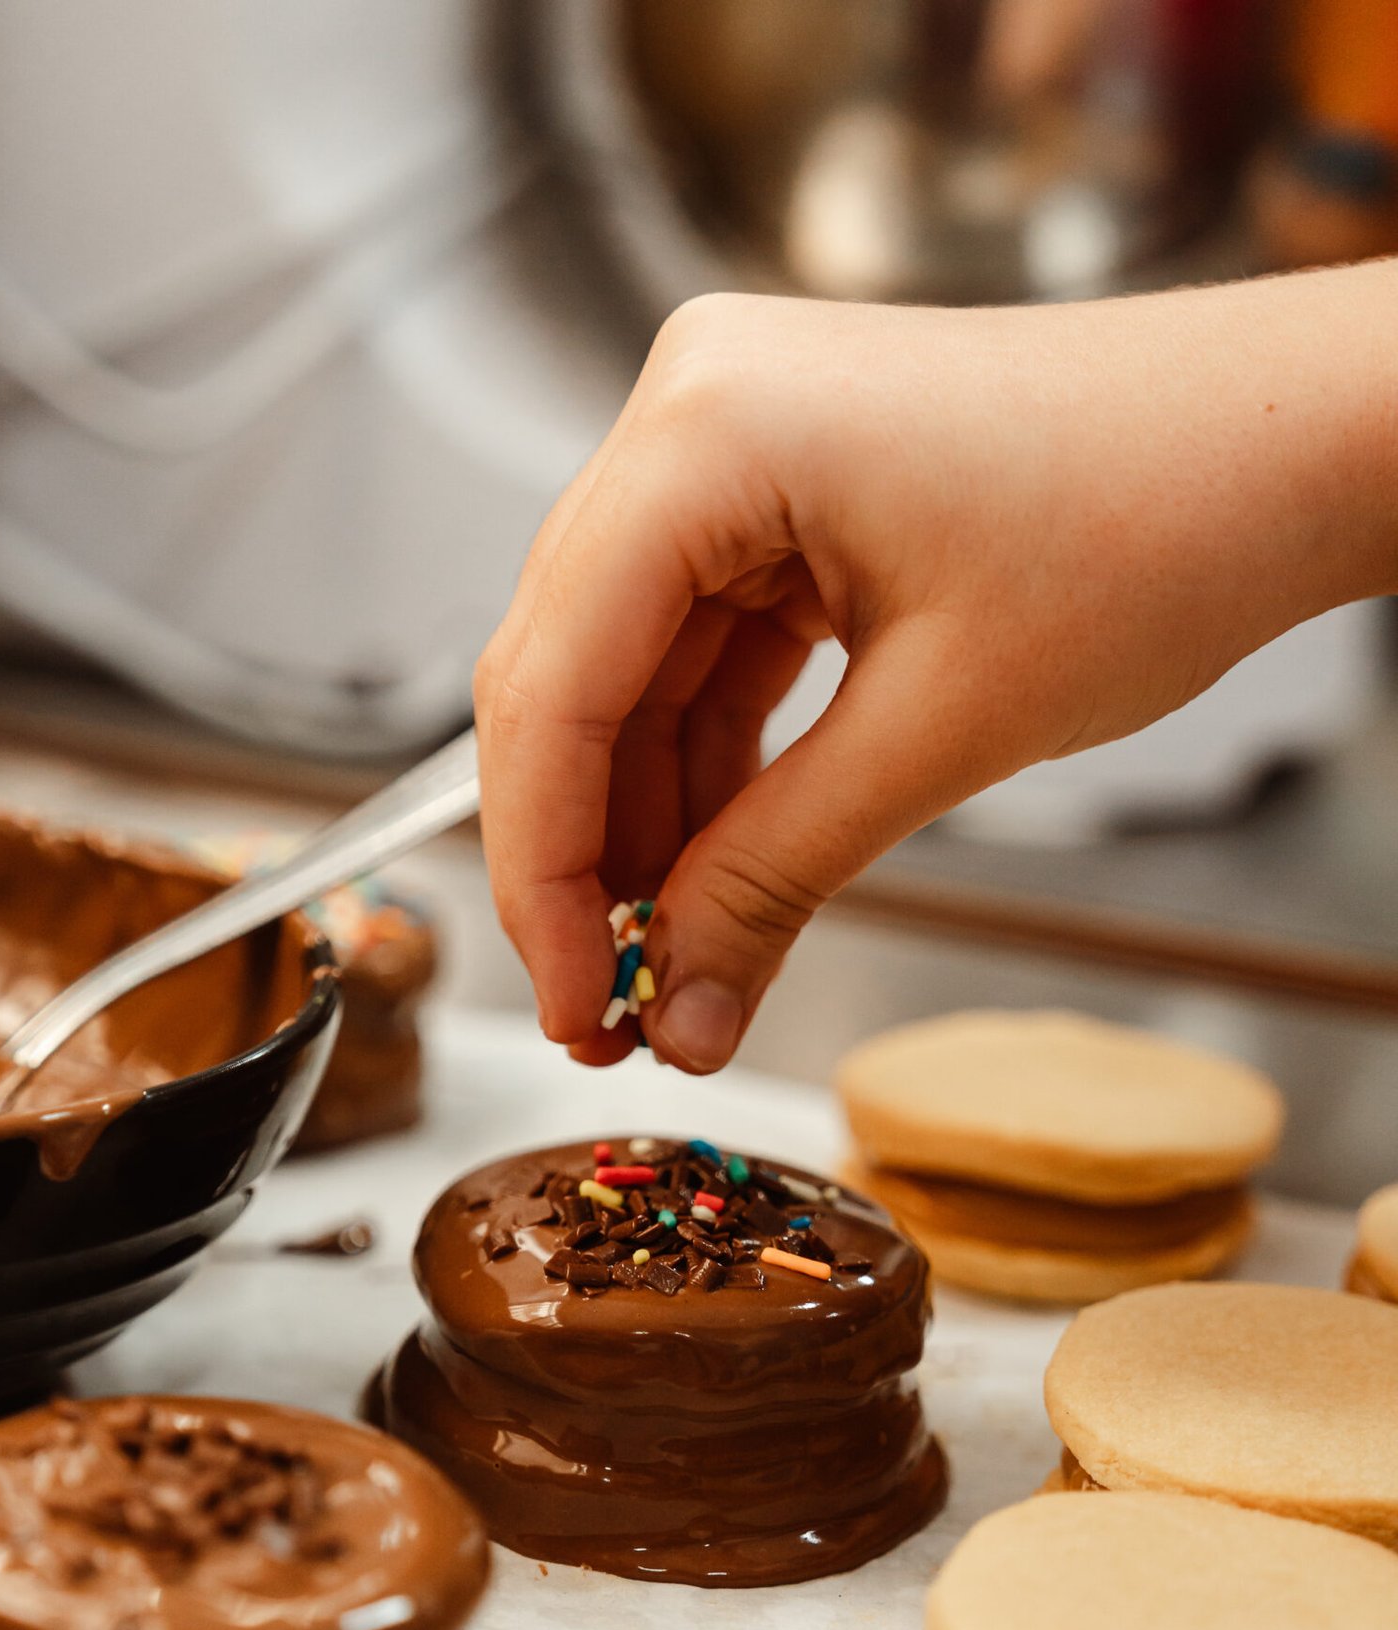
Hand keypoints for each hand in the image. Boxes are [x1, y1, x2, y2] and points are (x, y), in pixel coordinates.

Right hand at [476, 265, 1397, 1071]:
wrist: (1289, 443)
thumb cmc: (1161, 519)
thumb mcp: (945, 730)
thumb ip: (778, 875)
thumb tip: (677, 1013)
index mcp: (709, 429)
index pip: (553, 681)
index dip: (542, 868)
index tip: (571, 1002)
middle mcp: (692, 412)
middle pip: (566, 676)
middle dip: (584, 861)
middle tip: (606, 1010)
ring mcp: (731, 447)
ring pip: (626, 680)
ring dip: (645, 831)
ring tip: (670, 971)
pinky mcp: (779, 496)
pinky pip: (700, 657)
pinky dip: (705, 774)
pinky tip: (711, 881)